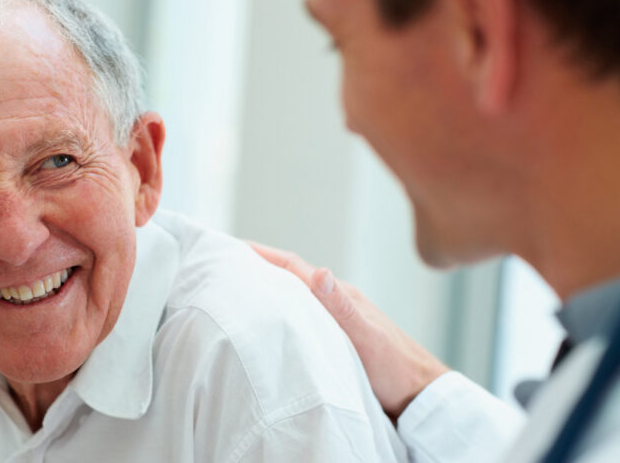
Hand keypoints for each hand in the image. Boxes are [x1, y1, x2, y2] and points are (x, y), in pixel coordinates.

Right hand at [250, 242, 449, 419]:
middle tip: (224, 266)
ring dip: (268, 289)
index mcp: (340, 295)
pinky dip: (281, 312)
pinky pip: (301, 317)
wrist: (420, 397)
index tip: (231, 248)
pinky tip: (270, 323)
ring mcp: (336, 319)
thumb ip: (342, 307)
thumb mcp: (366, 338)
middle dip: (257, 268)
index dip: (261, 255)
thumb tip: (320, 271)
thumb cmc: (396, 369)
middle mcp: (335, 302)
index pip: (293, 267)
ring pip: (294, 297)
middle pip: (289, 277)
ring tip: (238, 290)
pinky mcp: (336, 338)